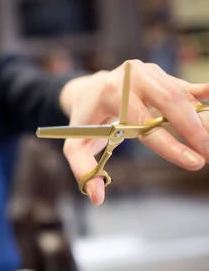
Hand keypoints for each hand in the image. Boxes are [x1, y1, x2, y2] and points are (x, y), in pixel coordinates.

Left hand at [59, 60, 208, 205]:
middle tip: (207, 155)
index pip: (143, 123)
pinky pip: (185, 87)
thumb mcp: (75, 145)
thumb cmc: (85, 122)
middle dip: (193, 131)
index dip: (169, 145)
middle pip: (168, 103)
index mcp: (109, 94)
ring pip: (181, 95)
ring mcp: (147, 73)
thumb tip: (97, 198)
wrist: (87, 91)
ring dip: (201, 120)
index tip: (192, 162)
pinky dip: (202, 97)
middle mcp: (130, 78)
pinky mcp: (160, 74)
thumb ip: (83, 169)